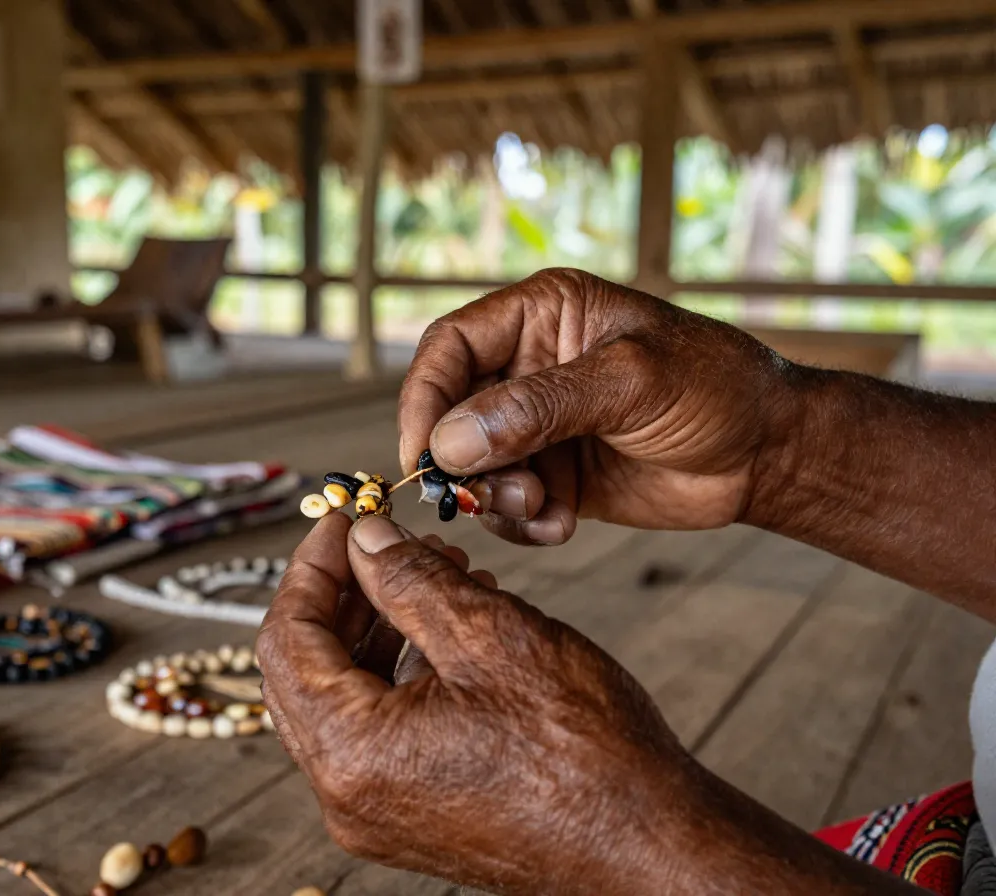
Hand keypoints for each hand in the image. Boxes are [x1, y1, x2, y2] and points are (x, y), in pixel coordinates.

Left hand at [258, 513, 697, 895]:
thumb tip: (365, 540)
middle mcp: (349, 794)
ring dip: (379, 627)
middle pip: (308, 670)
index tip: (343, 520)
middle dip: (344, 594)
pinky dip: (403, 670)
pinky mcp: (415, 816)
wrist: (652, 846)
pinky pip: (382, 729)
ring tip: (437, 574)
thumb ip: (409, 581)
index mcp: (352, 752)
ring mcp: (380, 812)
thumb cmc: (586, 752)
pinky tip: (453, 629)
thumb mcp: (492, 637)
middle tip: (386, 542)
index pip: (286, 639)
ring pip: (347, 697)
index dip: (310, 566)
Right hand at [399, 268, 798, 544]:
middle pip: (450, 412)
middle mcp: (529, 368)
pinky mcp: (555, 476)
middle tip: (478, 496)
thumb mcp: (629, 382)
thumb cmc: (714, 386)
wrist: (769, 452)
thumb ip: (540, 407)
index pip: (450, 347)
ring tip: (542, 508)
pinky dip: (523, 522)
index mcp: (542, 316)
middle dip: (459, 461)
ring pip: (474, 466)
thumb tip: (451, 441)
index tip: (424, 453)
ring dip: (495, 498)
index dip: (426, 397)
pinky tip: (562, 525)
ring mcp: (540, 426)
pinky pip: (508, 504)